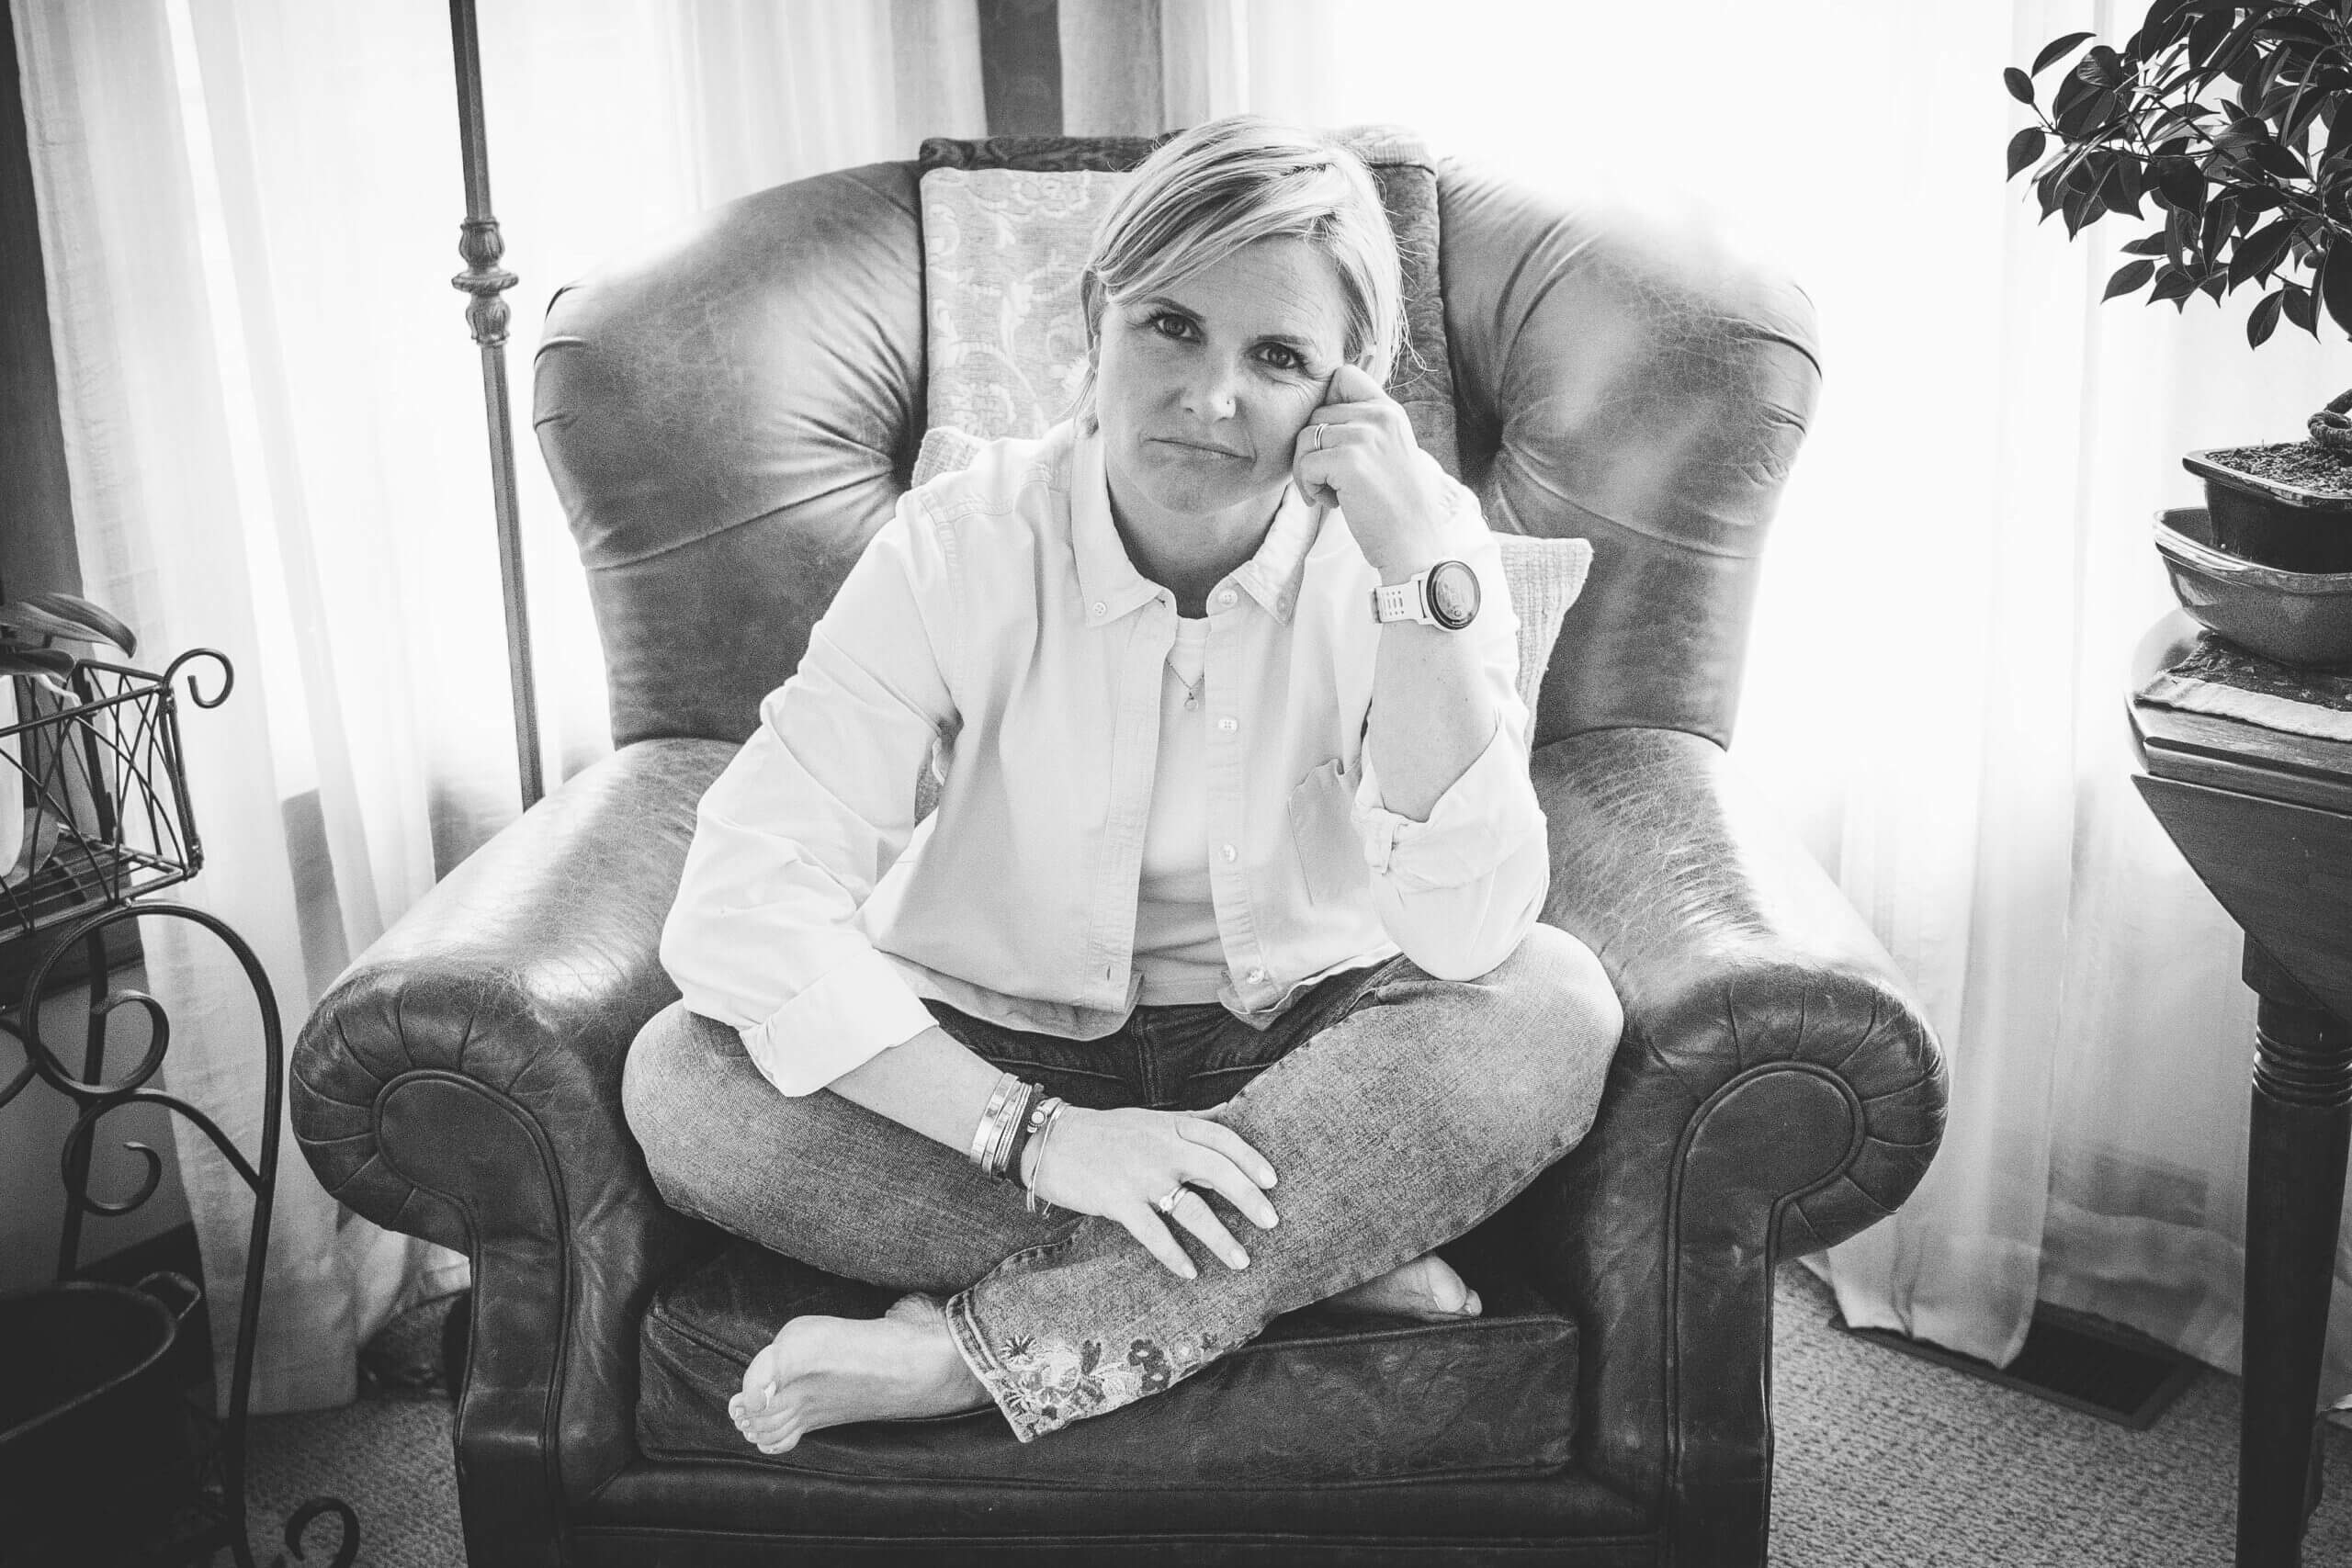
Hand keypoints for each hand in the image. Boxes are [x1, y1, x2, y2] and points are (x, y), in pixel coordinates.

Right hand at [1023, 1105, 1279, 1278]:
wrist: (1047, 1140)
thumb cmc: (1102, 1132)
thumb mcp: (1148, 1118)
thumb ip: (1187, 1122)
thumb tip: (1228, 1114)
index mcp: (1170, 1125)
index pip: (1222, 1138)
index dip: (1251, 1159)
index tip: (1274, 1181)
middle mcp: (1161, 1147)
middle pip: (1217, 1170)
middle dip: (1249, 1198)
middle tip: (1272, 1222)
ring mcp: (1140, 1175)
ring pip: (1191, 1208)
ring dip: (1220, 1238)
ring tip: (1241, 1260)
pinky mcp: (1117, 1201)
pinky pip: (1153, 1233)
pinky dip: (1174, 1255)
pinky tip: (1191, 1272)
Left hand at [1292, 363, 1456, 578]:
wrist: (1414, 545)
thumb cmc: (1396, 507)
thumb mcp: (1390, 453)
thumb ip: (1364, 429)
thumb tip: (1318, 418)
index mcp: (1390, 411)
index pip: (1344, 376)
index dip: (1326, 403)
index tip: (1332, 440)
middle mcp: (1379, 417)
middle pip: (1315, 415)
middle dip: (1313, 450)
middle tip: (1332, 482)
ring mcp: (1365, 437)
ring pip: (1304, 439)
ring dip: (1308, 471)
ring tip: (1332, 493)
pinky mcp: (1350, 462)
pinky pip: (1305, 464)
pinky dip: (1309, 488)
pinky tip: (1333, 504)